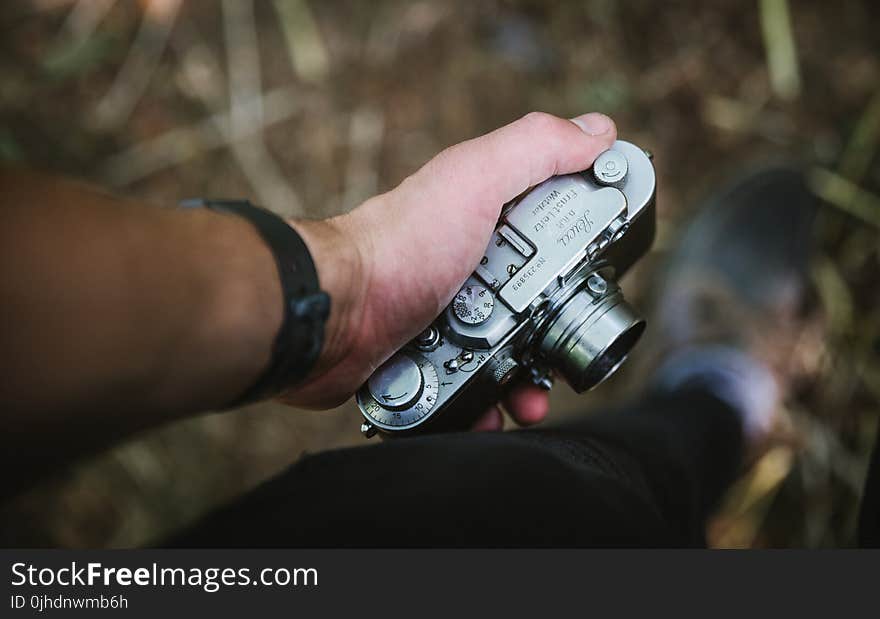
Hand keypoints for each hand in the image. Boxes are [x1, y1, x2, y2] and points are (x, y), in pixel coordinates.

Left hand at [286, 111, 616, 428]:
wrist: (332, 313)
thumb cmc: (396, 246)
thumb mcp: (473, 179)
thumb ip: (534, 149)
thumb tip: (598, 132)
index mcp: (488, 222)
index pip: (558, 234)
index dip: (585, 259)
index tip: (602, 282)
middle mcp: (470, 268)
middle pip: (539, 306)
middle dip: (559, 337)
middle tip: (565, 356)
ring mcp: (449, 317)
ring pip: (509, 356)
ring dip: (528, 381)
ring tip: (529, 397)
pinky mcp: (428, 361)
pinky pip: (472, 389)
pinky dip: (487, 405)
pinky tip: (492, 411)